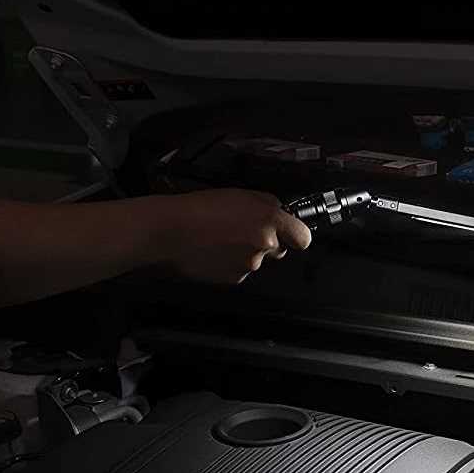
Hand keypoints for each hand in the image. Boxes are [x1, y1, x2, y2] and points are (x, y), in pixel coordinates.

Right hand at [154, 188, 311, 284]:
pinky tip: (216, 250)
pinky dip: (231, 262)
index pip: (303, 237)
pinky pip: (241, 270)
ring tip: (222, 238)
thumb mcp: (241, 194)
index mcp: (270, 220)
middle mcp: (265, 244)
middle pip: (279, 249)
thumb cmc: (200, 209)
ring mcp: (250, 264)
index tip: (292, 234)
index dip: (296, 235)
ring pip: (258, 259)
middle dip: (267, 241)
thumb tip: (281, 213)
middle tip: (243, 230)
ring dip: (246, 251)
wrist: (170, 231)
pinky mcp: (235, 278)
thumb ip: (268, 205)